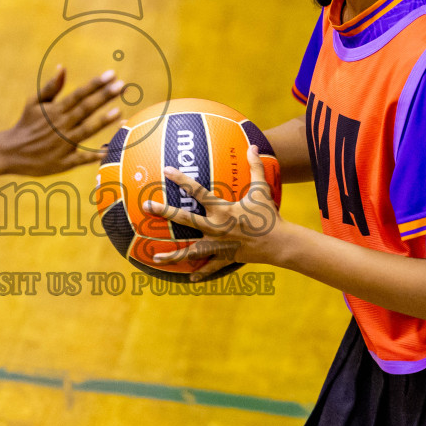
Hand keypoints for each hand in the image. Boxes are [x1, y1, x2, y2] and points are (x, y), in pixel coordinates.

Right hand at [0, 66, 124, 177]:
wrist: (10, 152)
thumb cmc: (26, 124)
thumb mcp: (34, 103)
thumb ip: (51, 87)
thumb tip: (63, 67)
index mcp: (55, 110)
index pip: (78, 94)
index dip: (95, 84)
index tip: (111, 74)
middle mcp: (61, 125)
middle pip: (85, 109)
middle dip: (103, 97)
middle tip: (121, 86)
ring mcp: (62, 144)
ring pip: (86, 131)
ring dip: (102, 122)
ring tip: (119, 112)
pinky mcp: (63, 162)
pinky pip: (81, 158)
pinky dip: (94, 155)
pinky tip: (109, 149)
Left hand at [144, 146, 282, 279]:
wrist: (280, 243)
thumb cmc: (270, 215)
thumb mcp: (262, 190)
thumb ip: (255, 167)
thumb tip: (255, 146)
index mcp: (222, 210)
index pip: (197, 192)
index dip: (181, 179)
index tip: (166, 170)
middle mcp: (215, 227)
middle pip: (184, 219)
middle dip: (164, 212)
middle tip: (146, 206)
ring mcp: (218, 245)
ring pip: (190, 251)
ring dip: (173, 255)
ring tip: (155, 258)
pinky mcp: (225, 257)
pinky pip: (210, 267)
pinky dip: (200, 273)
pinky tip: (189, 279)